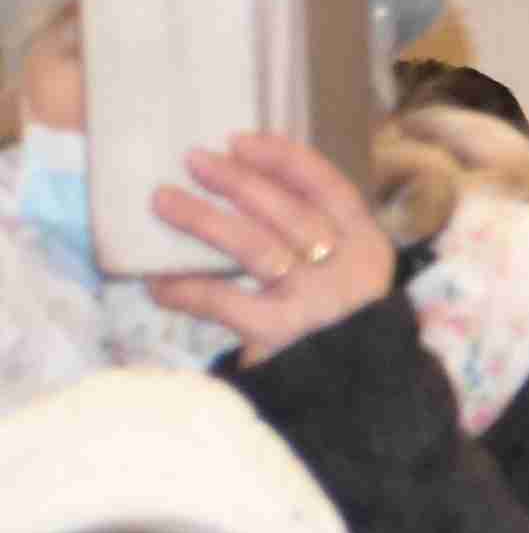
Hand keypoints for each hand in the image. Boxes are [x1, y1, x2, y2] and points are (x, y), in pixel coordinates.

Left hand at [144, 136, 400, 362]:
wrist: (356, 392)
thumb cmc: (340, 321)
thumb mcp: (346, 272)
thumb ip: (314, 235)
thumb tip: (245, 183)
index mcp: (368, 246)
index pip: (332, 189)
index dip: (286, 160)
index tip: (242, 140)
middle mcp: (347, 270)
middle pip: (288, 213)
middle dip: (238, 182)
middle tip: (194, 161)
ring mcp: (315, 302)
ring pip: (255, 247)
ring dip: (205, 219)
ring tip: (164, 201)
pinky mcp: (282, 335)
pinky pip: (224, 301)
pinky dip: (187, 289)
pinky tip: (157, 282)